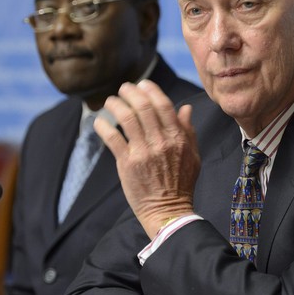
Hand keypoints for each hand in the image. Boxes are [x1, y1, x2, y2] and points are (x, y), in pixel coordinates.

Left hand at [94, 79, 199, 237]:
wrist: (168, 210)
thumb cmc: (182, 184)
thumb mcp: (193, 156)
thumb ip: (188, 131)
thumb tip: (185, 108)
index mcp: (178, 138)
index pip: (163, 105)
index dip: (151, 90)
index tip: (142, 84)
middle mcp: (161, 142)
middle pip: (143, 107)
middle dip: (130, 92)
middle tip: (123, 88)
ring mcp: (143, 152)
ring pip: (126, 118)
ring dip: (116, 105)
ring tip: (111, 101)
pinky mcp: (127, 163)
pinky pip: (112, 138)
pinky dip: (103, 126)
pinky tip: (99, 121)